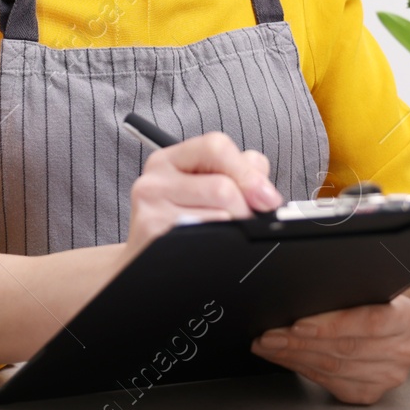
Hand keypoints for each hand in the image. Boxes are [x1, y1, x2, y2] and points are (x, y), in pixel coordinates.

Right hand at [123, 132, 282, 259]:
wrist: (143, 263)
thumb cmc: (181, 221)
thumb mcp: (204, 187)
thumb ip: (238, 173)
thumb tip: (264, 189)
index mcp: (171, 159)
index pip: (216, 146)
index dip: (248, 173)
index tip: (267, 197)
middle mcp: (155, 178)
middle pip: (222, 186)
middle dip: (246, 208)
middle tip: (249, 222)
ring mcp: (150, 206)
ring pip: (219, 213)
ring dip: (234, 228)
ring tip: (225, 234)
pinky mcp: (152, 232)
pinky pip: (205, 235)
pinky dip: (219, 242)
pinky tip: (210, 245)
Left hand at [250, 295, 409, 404]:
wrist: (391, 325)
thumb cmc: (372, 302)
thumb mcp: (367, 289)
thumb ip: (345, 293)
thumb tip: (301, 295)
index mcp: (408, 318)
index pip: (368, 322)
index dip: (330, 325)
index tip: (297, 325)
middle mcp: (404, 351)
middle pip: (345, 349)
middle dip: (299, 342)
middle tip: (269, 336)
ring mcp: (390, 376)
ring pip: (334, 369)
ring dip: (294, 357)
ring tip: (268, 346)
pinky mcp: (372, 393)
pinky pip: (331, 383)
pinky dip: (303, 369)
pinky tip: (285, 359)